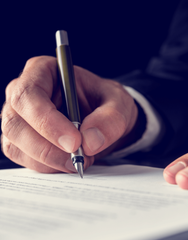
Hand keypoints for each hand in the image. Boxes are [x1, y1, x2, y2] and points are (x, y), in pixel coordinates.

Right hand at [1, 56, 137, 172]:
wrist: (106, 121)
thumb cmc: (108, 103)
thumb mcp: (120, 104)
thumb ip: (111, 119)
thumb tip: (90, 141)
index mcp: (43, 71)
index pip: (28, 94)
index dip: (46, 121)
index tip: (73, 142)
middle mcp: (24, 95)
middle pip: (15, 124)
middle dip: (47, 148)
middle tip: (79, 158)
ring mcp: (19, 120)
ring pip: (16, 145)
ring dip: (49, 160)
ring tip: (81, 160)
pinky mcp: (22, 142)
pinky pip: (25, 160)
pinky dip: (49, 167)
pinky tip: (70, 163)